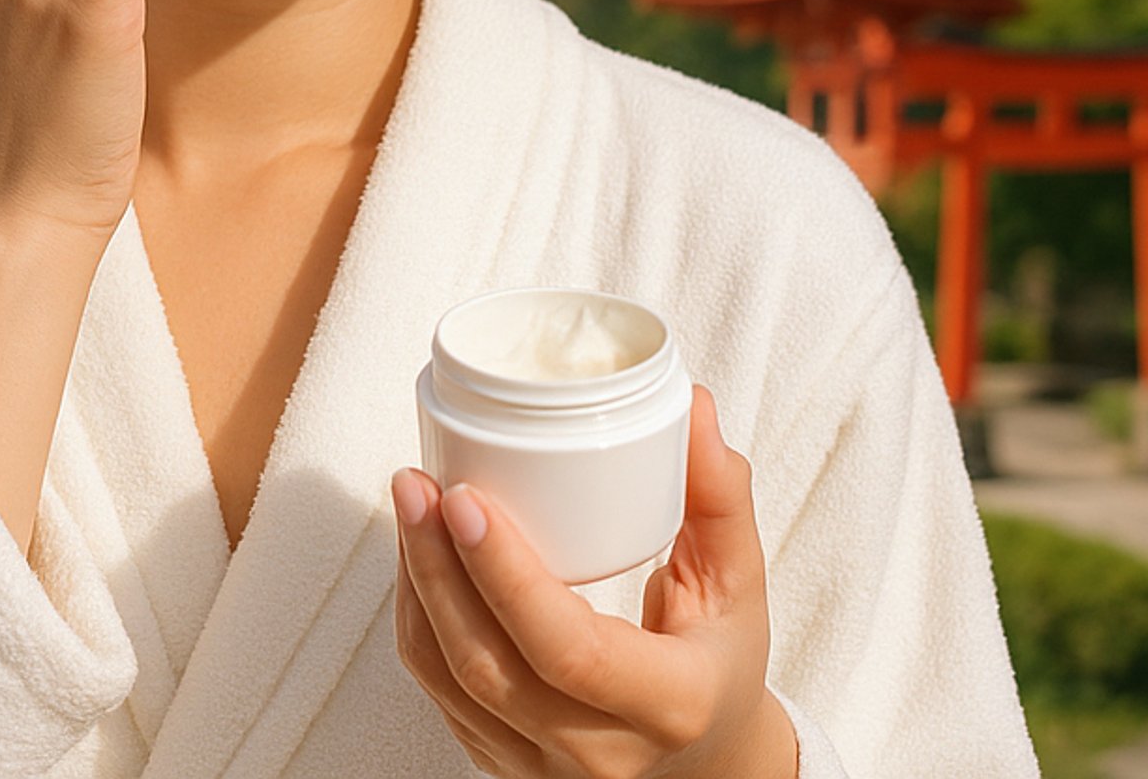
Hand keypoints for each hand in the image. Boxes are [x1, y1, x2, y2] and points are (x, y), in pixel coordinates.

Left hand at [391, 384, 797, 778]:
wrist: (705, 761)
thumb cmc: (719, 662)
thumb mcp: (738, 583)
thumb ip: (718, 494)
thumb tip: (693, 405)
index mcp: (670, 706)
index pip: (569, 650)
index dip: (506, 574)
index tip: (465, 496)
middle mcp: (602, 756)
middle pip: (488, 667)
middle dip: (438, 566)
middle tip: (417, 481)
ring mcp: (545, 771)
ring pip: (449, 680)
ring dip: (416, 585)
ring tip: (409, 502)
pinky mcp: (503, 763)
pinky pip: (440, 692)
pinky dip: (419, 617)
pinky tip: (417, 553)